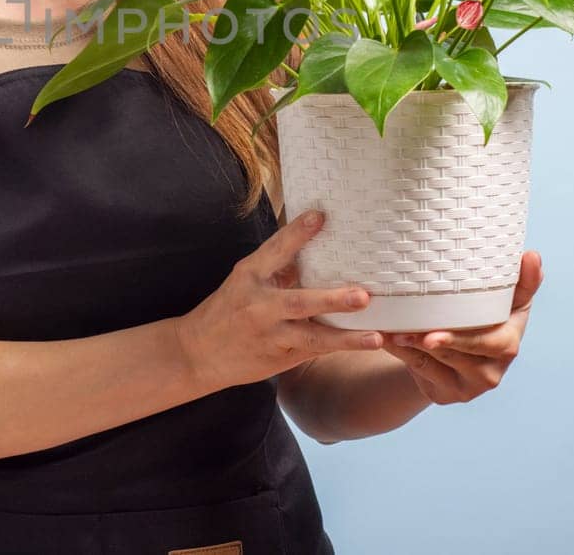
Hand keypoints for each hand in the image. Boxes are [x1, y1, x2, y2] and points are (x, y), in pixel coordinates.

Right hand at [175, 209, 386, 393]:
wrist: (198, 353)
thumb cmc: (229, 308)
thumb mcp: (246, 280)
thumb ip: (278, 266)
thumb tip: (317, 243)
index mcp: (250, 276)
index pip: (275, 250)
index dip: (297, 232)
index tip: (320, 216)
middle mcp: (259, 306)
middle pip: (298, 302)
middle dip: (332, 300)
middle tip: (363, 296)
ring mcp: (270, 335)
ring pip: (312, 338)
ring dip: (345, 337)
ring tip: (375, 337)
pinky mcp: (279, 358)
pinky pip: (314, 352)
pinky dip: (340, 347)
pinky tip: (368, 345)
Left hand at [379, 250, 542, 405]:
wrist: (463, 350)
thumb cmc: (488, 317)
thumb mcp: (507, 299)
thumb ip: (522, 281)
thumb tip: (532, 256)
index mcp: (508, 345)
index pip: (488, 343)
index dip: (460, 340)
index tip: (432, 336)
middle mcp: (492, 372)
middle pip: (455, 356)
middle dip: (426, 343)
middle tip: (402, 333)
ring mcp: (467, 388)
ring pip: (433, 365)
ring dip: (408, 348)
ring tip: (387, 332)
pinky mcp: (444, 395)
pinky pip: (420, 373)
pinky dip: (401, 355)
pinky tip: (386, 340)